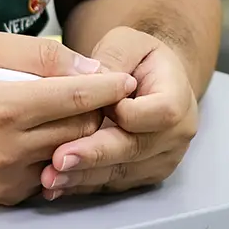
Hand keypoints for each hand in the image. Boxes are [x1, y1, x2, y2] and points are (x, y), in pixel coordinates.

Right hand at [0, 34, 136, 204]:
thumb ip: (42, 56)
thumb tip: (91, 70)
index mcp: (2, 107)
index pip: (74, 97)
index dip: (107, 88)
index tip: (126, 80)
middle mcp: (6, 149)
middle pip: (81, 130)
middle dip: (94, 111)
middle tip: (94, 95)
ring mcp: (7, 178)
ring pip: (70, 154)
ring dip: (77, 134)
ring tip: (65, 114)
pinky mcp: (7, 195)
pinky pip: (51, 173)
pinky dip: (54, 154)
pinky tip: (39, 137)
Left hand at [43, 27, 198, 196]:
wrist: (154, 82)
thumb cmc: (139, 60)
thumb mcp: (128, 43)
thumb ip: (113, 57)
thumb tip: (90, 78)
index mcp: (178, 98)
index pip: (157, 113)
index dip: (124, 114)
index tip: (95, 110)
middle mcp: (177, 135)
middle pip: (134, 148)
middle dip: (94, 155)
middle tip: (59, 159)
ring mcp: (162, 160)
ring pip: (121, 173)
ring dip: (83, 176)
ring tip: (49, 177)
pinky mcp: (142, 176)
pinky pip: (112, 184)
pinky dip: (82, 184)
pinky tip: (56, 185)